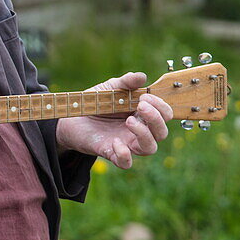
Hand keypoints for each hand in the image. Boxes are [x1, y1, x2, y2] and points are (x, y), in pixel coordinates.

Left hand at [56, 71, 172, 169]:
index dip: (160, 106)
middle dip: (155, 118)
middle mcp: (139, 130)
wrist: (74, 116)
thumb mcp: (111, 87)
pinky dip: (125, 155)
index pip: (165, 114)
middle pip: (162, 132)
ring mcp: (127, 143)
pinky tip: (116, 141)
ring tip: (128, 121)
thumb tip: (142, 77)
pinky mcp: (112, 153)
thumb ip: (126, 82)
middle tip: (140, 106)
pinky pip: (126, 163)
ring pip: (149, 148)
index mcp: (143, 114)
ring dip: (144, 134)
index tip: (144, 97)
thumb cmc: (97, 102)